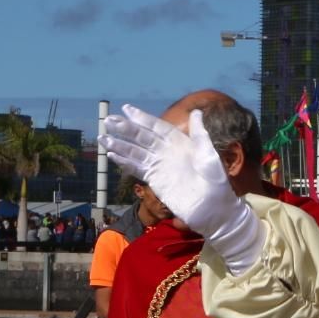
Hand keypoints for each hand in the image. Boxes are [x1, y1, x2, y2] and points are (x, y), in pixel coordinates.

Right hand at [100, 106, 264, 272]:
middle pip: (143, 137)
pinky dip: (124, 162)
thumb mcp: (208, 154)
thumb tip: (196, 111)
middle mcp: (167, 151)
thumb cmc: (215, 180)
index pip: (158, 127)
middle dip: (125, 129)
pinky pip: (136, 168)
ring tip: (103, 138)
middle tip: (108, 120)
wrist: (213, 208)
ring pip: (135, 152)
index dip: (143, 118)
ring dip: (119, 145)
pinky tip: (112, 155)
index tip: (126, 109)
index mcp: (180, 142)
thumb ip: (199, 133)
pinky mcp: (154, 180)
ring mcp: (159, 166)